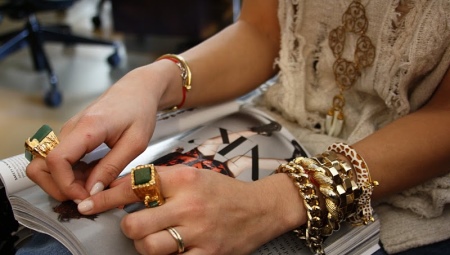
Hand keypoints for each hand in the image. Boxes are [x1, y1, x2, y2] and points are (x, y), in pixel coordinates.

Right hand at [25, 64, 167, 201]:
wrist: (137, 90)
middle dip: (57, 188)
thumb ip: (112, 168)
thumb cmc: (139, 111)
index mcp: (87, 127)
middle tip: (85, 196)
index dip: (66, 185)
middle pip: (40, 165)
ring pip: (45, 164)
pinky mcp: (71, 137)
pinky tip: (92, 175)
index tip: (85, 197)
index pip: (57, 160)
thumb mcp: (135, 143)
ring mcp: (67, 133)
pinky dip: (69, 174)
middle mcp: (70, 129)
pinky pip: (59, 160)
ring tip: (90, 186)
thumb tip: (92, 193)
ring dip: (62, 182)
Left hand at [76, 164, 304, 254]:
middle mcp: (189, 205)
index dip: (105, 197)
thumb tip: (125, 192)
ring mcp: (198, 233)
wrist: (260, 208)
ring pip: (149, 248)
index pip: (134, 186)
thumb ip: (162, 183)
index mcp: (183, 180)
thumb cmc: (223, 192)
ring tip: (157, 238)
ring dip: (146, 245)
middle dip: (129, 228)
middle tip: (136, 225)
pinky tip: (175, 248)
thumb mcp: (193, 176)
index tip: (88, 205)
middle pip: (135, 225)